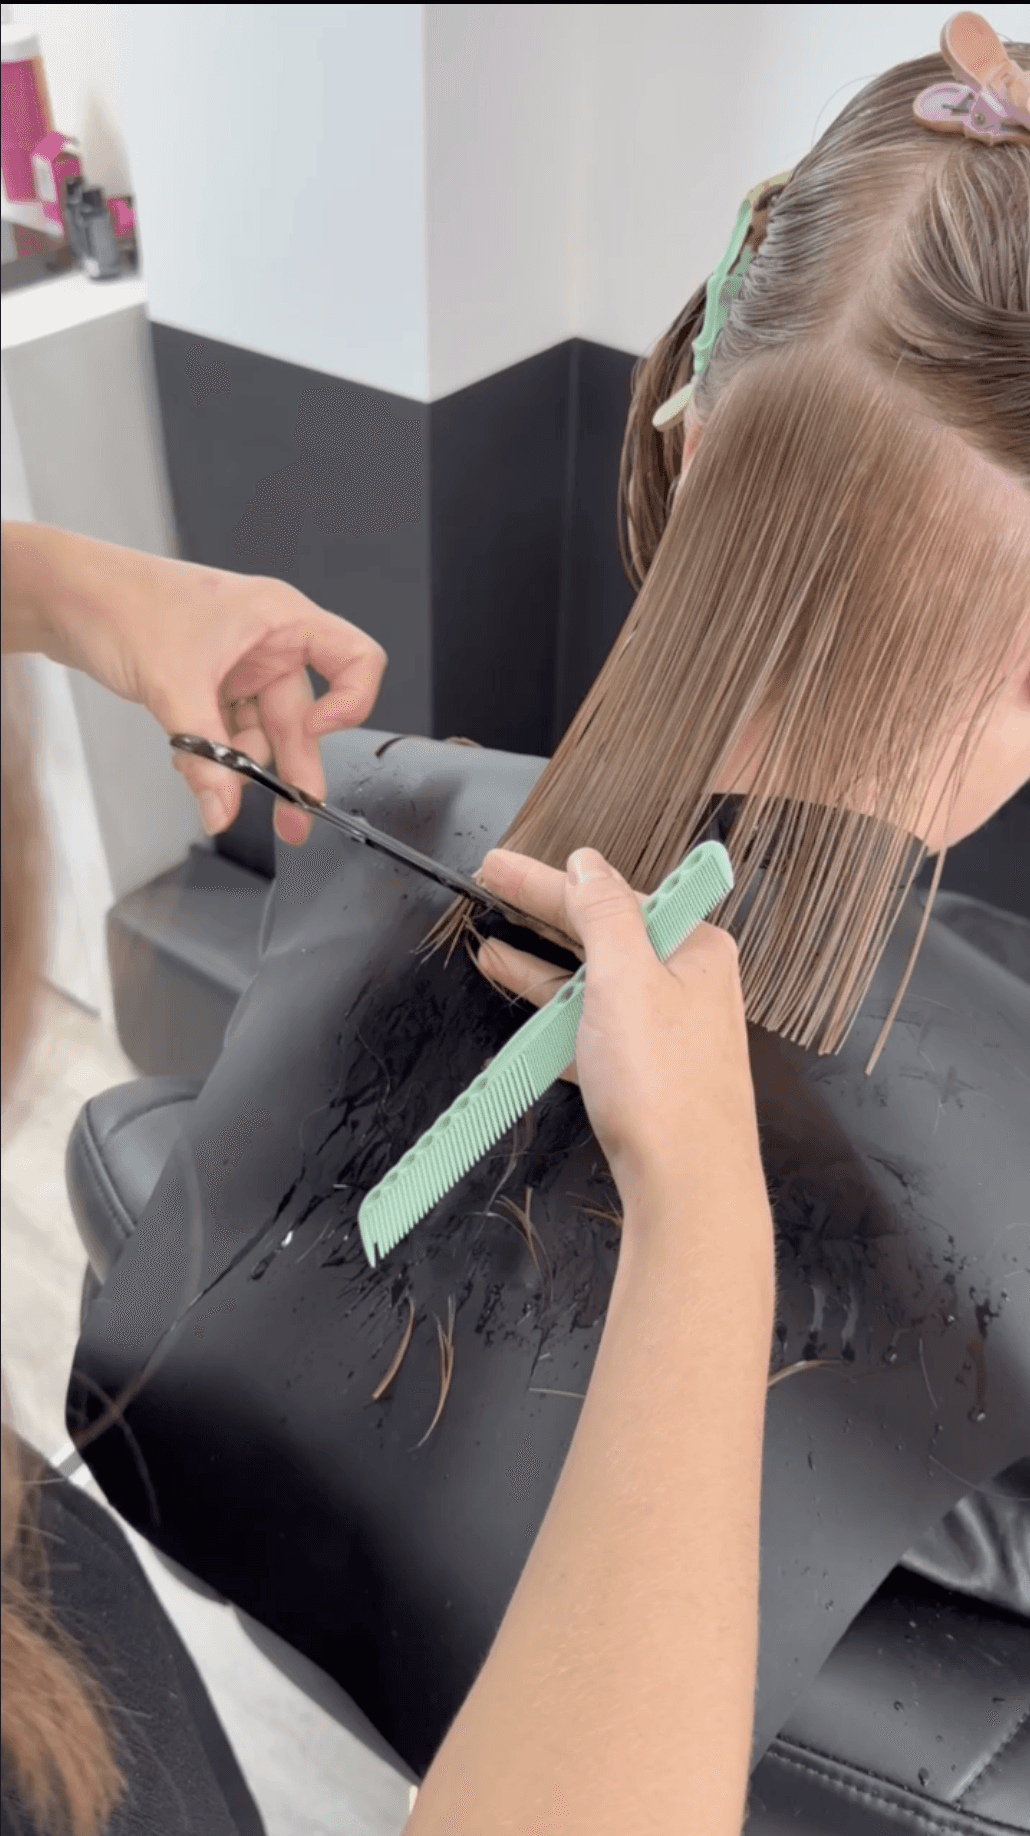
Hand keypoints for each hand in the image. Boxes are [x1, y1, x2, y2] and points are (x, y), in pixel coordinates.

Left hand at [20, 528, 386, 843]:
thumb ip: (207, 757)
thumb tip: (223, 809)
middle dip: (292, 768)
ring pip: (261, 732)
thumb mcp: (174, 686)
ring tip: (210, 786)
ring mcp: (241, 663)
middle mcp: (269, 640)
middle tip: (292, 819)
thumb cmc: (123, 602)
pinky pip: (230, 733)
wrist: (67, 598)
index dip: (351, 704)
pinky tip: (192, 765)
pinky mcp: (214, 682)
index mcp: (280, 618)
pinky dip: (213, 756)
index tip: (317, 735)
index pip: (355, 659)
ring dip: (238, 766)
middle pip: (301, 715)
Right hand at [475, 845, 764, 1213]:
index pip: (611, 897)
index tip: (500, 866)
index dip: (549, 880)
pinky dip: (554, 1019)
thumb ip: (604, 913)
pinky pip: (592, 1031)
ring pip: (593, 985)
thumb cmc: (666, 1088)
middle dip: (541, 916)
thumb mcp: (625, 977)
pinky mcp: (645, 1073)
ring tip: (491, 951)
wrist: (686, 1185)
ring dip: (539, 968)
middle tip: (490, 887)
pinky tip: (524, 1012)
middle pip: (601, 936)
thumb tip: (590, 865)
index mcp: (694, 949)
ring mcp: (666, 1031)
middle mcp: (686, 985)